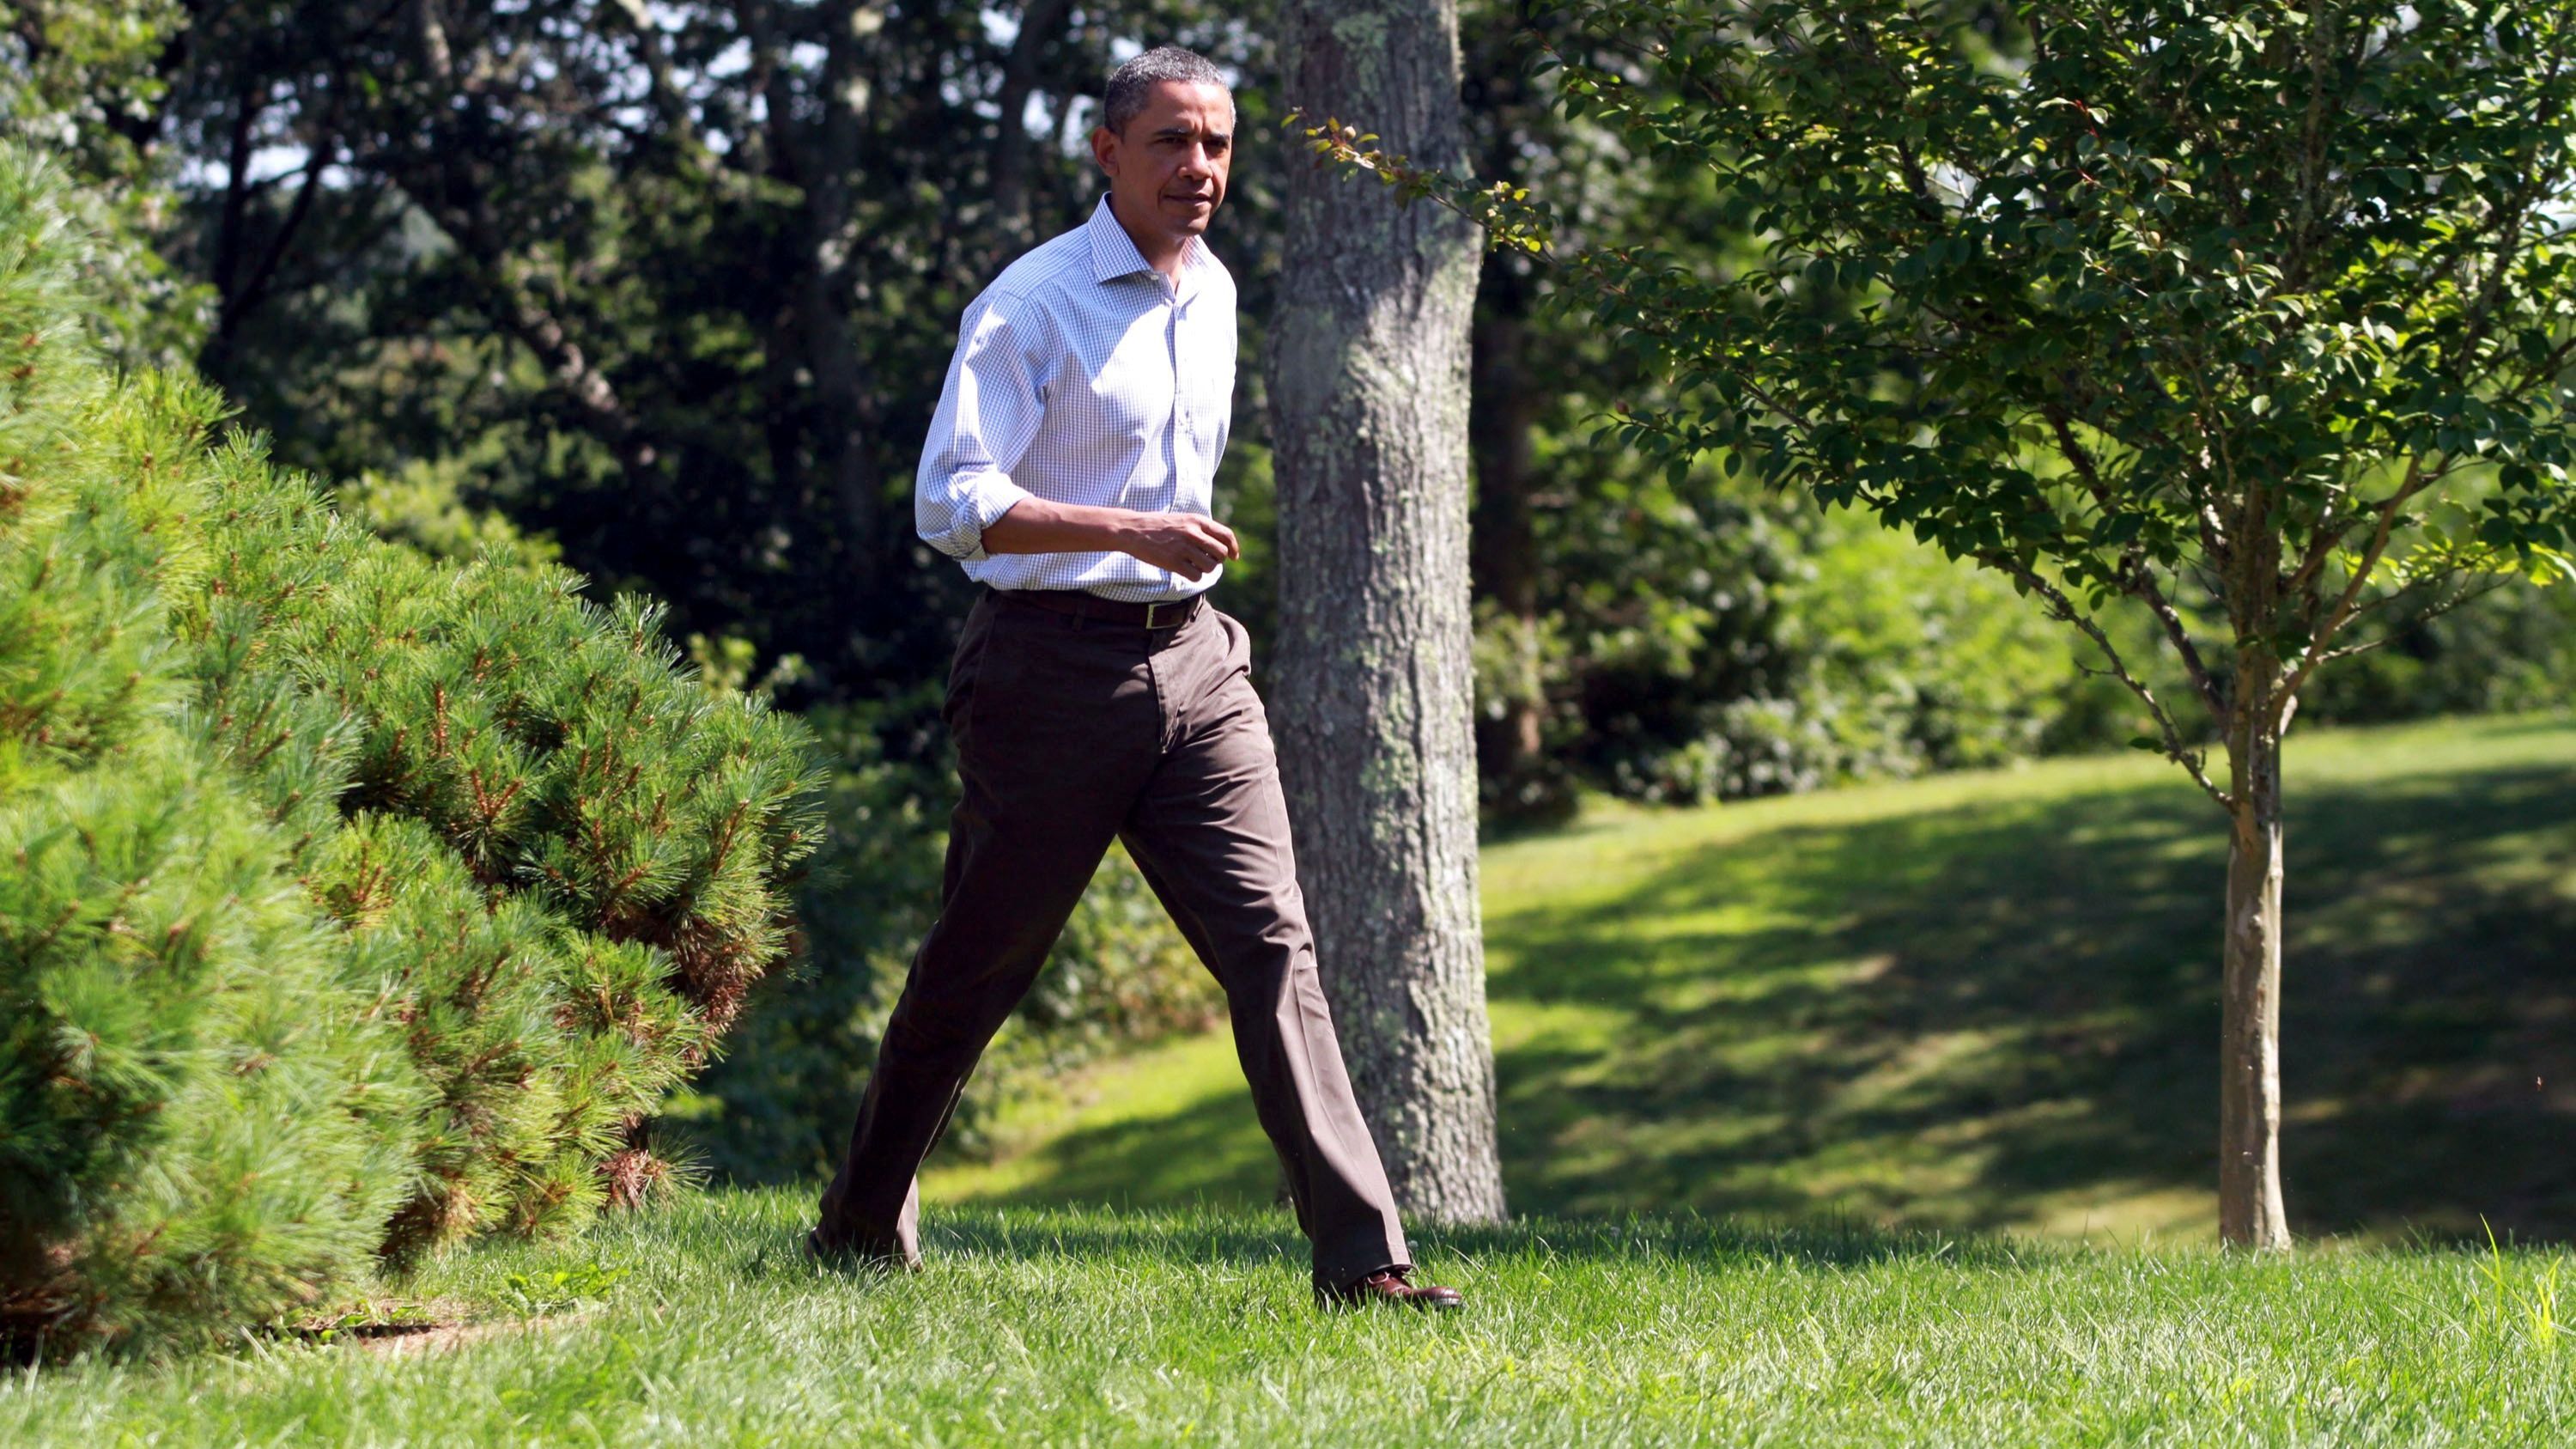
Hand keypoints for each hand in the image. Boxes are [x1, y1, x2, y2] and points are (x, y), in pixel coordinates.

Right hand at [1114, 512, 1239, 579]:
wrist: (1133, 530)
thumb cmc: (1159, 526)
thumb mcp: (1183, 519)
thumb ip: (1201, 529)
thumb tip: (1223, 547)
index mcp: (1197, 520)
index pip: (1226, 535)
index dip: (1234, 548)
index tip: (1234, 557)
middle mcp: (1192, 533)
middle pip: (1221, 553)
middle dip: (1217, 560)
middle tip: (1207, 560)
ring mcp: (1183, 548)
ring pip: (1210, 566)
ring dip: (1205, 569)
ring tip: (1194, 564)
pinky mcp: (1173, 562)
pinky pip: (1196, 575)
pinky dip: (1194, 576)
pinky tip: (1184, 570)